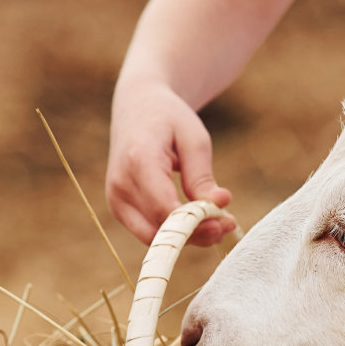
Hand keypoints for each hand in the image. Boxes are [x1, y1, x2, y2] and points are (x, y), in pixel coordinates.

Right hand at [107, 81, 235, 245]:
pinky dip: (176, 232)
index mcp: (138, 161)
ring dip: (189, 238)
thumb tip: (220, 205)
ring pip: (153, 237)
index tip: (227, 221)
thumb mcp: (193, 139)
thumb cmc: (169, 119)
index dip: (196, 223)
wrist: (137, 107)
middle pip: (159, 228)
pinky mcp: (119, 207)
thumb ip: (202, 176)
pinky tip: (202, 222)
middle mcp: (120, 184)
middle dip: (196, 235)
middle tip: (229, 225)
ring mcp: (115, 199)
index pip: (164, 208)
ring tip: (220, 224)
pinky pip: (149, 231)